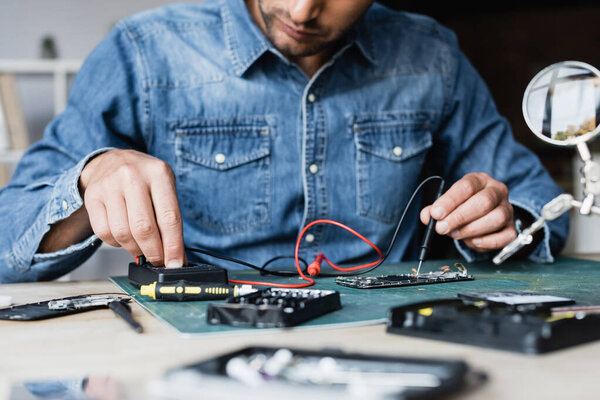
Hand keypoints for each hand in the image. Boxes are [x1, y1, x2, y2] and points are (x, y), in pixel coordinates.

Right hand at [79, 149, 184, 266]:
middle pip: (144, 229)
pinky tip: (124, 236)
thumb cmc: (143, 178)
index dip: (173, 246)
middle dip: (153, 252)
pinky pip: (104, 232)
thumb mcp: (164, 189)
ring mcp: (109, 186)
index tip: (175, 264)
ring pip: (123, 234)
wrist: (112, 160)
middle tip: (158, 260)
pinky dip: (116, 243)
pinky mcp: (92, 197)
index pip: (169, 217)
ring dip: (134, 249)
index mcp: (158, 173)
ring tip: (141, 246)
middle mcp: (133, 177)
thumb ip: (171, 220)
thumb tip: (176, 257)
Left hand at [420, 172, 516, 251]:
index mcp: (480, 180)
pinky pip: (506, 236)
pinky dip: (489, 241)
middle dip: (460, 217)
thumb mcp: (448, 203)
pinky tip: (473, 242)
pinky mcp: (512, 227)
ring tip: (455, 234)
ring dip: (472, 229)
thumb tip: (427, 216)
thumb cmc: (463, 206)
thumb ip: (435, 209)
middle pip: (484, 202)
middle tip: (442, 228)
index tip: (436, 214)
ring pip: (497, 218)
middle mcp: (497, 191)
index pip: (467, 186)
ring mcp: (507, 209)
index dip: (450, 201)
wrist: (484, 215)